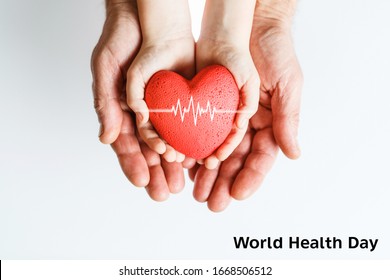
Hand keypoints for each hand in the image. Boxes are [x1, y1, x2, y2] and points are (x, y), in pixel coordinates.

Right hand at [91, 0, 184, 199]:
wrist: (151, 16)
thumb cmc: (122, 39)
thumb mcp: (107, 68)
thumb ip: (106, 103)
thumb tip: (106, 139)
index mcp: (121, 110)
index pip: (126, 144)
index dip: (133, 164)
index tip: (143, 181)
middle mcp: (142, 114)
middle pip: (148, 150)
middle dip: (155, 172)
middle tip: (164, 193)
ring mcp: (162, 108)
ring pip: (169, 142)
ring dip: (173, 164)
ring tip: (180, 183)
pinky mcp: (181, 99)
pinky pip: (186, 125)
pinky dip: (190, 141)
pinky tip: (195, 158)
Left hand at [190, 0, 302, 211]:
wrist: (246, 25)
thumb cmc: (274, 51)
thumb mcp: (287, 85)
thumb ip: (288, 119)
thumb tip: (294, 154)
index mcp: (269, 122)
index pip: (261, 158)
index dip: (250, 177)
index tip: (236, 194)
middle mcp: (248, 124)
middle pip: (236, 161)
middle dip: (224, 183)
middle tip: (212, 202)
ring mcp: (226, 118)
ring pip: (216, 152)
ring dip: (207, 174)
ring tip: (196, 191)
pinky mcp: (207, 107)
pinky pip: (200, 134)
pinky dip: (194, 150)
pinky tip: (186, 166)